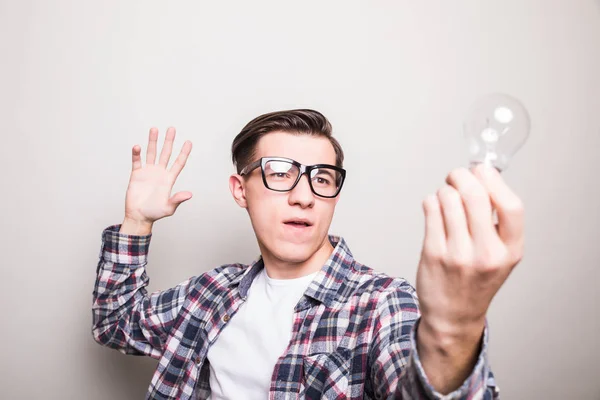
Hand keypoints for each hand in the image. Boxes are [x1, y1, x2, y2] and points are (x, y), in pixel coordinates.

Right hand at [122, 127, 192, 228]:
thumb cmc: (155, 213)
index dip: (184, 153)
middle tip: (172, 128)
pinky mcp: (136, 174)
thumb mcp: (169, 208)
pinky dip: (137, 154)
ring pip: (151, 153)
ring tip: (154, 129)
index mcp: (169, 179)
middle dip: (169, 141)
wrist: (139, 216)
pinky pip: (137, 161)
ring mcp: (148, 172)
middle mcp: (160, 173)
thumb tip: (189, 194)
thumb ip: (178, 199)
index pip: (178, 163)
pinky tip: (137, 147)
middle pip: (165, 153)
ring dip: (153, 142)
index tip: (189, 142)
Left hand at [416, 164, 523, 337]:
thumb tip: (482, 175)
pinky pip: (431, 209)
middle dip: (462, 176)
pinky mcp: (433, 252)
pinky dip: (431, 201)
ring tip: (446, 198)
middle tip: (456, 176)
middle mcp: (486, 253)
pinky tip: (435, 208)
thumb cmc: (476, 279)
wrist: (453, 316)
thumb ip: (496, 221)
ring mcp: (458, 254)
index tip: (483, 171)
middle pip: (475, 195)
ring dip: (445, 189)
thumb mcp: (501, 255)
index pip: (512, 206)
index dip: (495, 181)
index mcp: (510, 250)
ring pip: (448, 198)